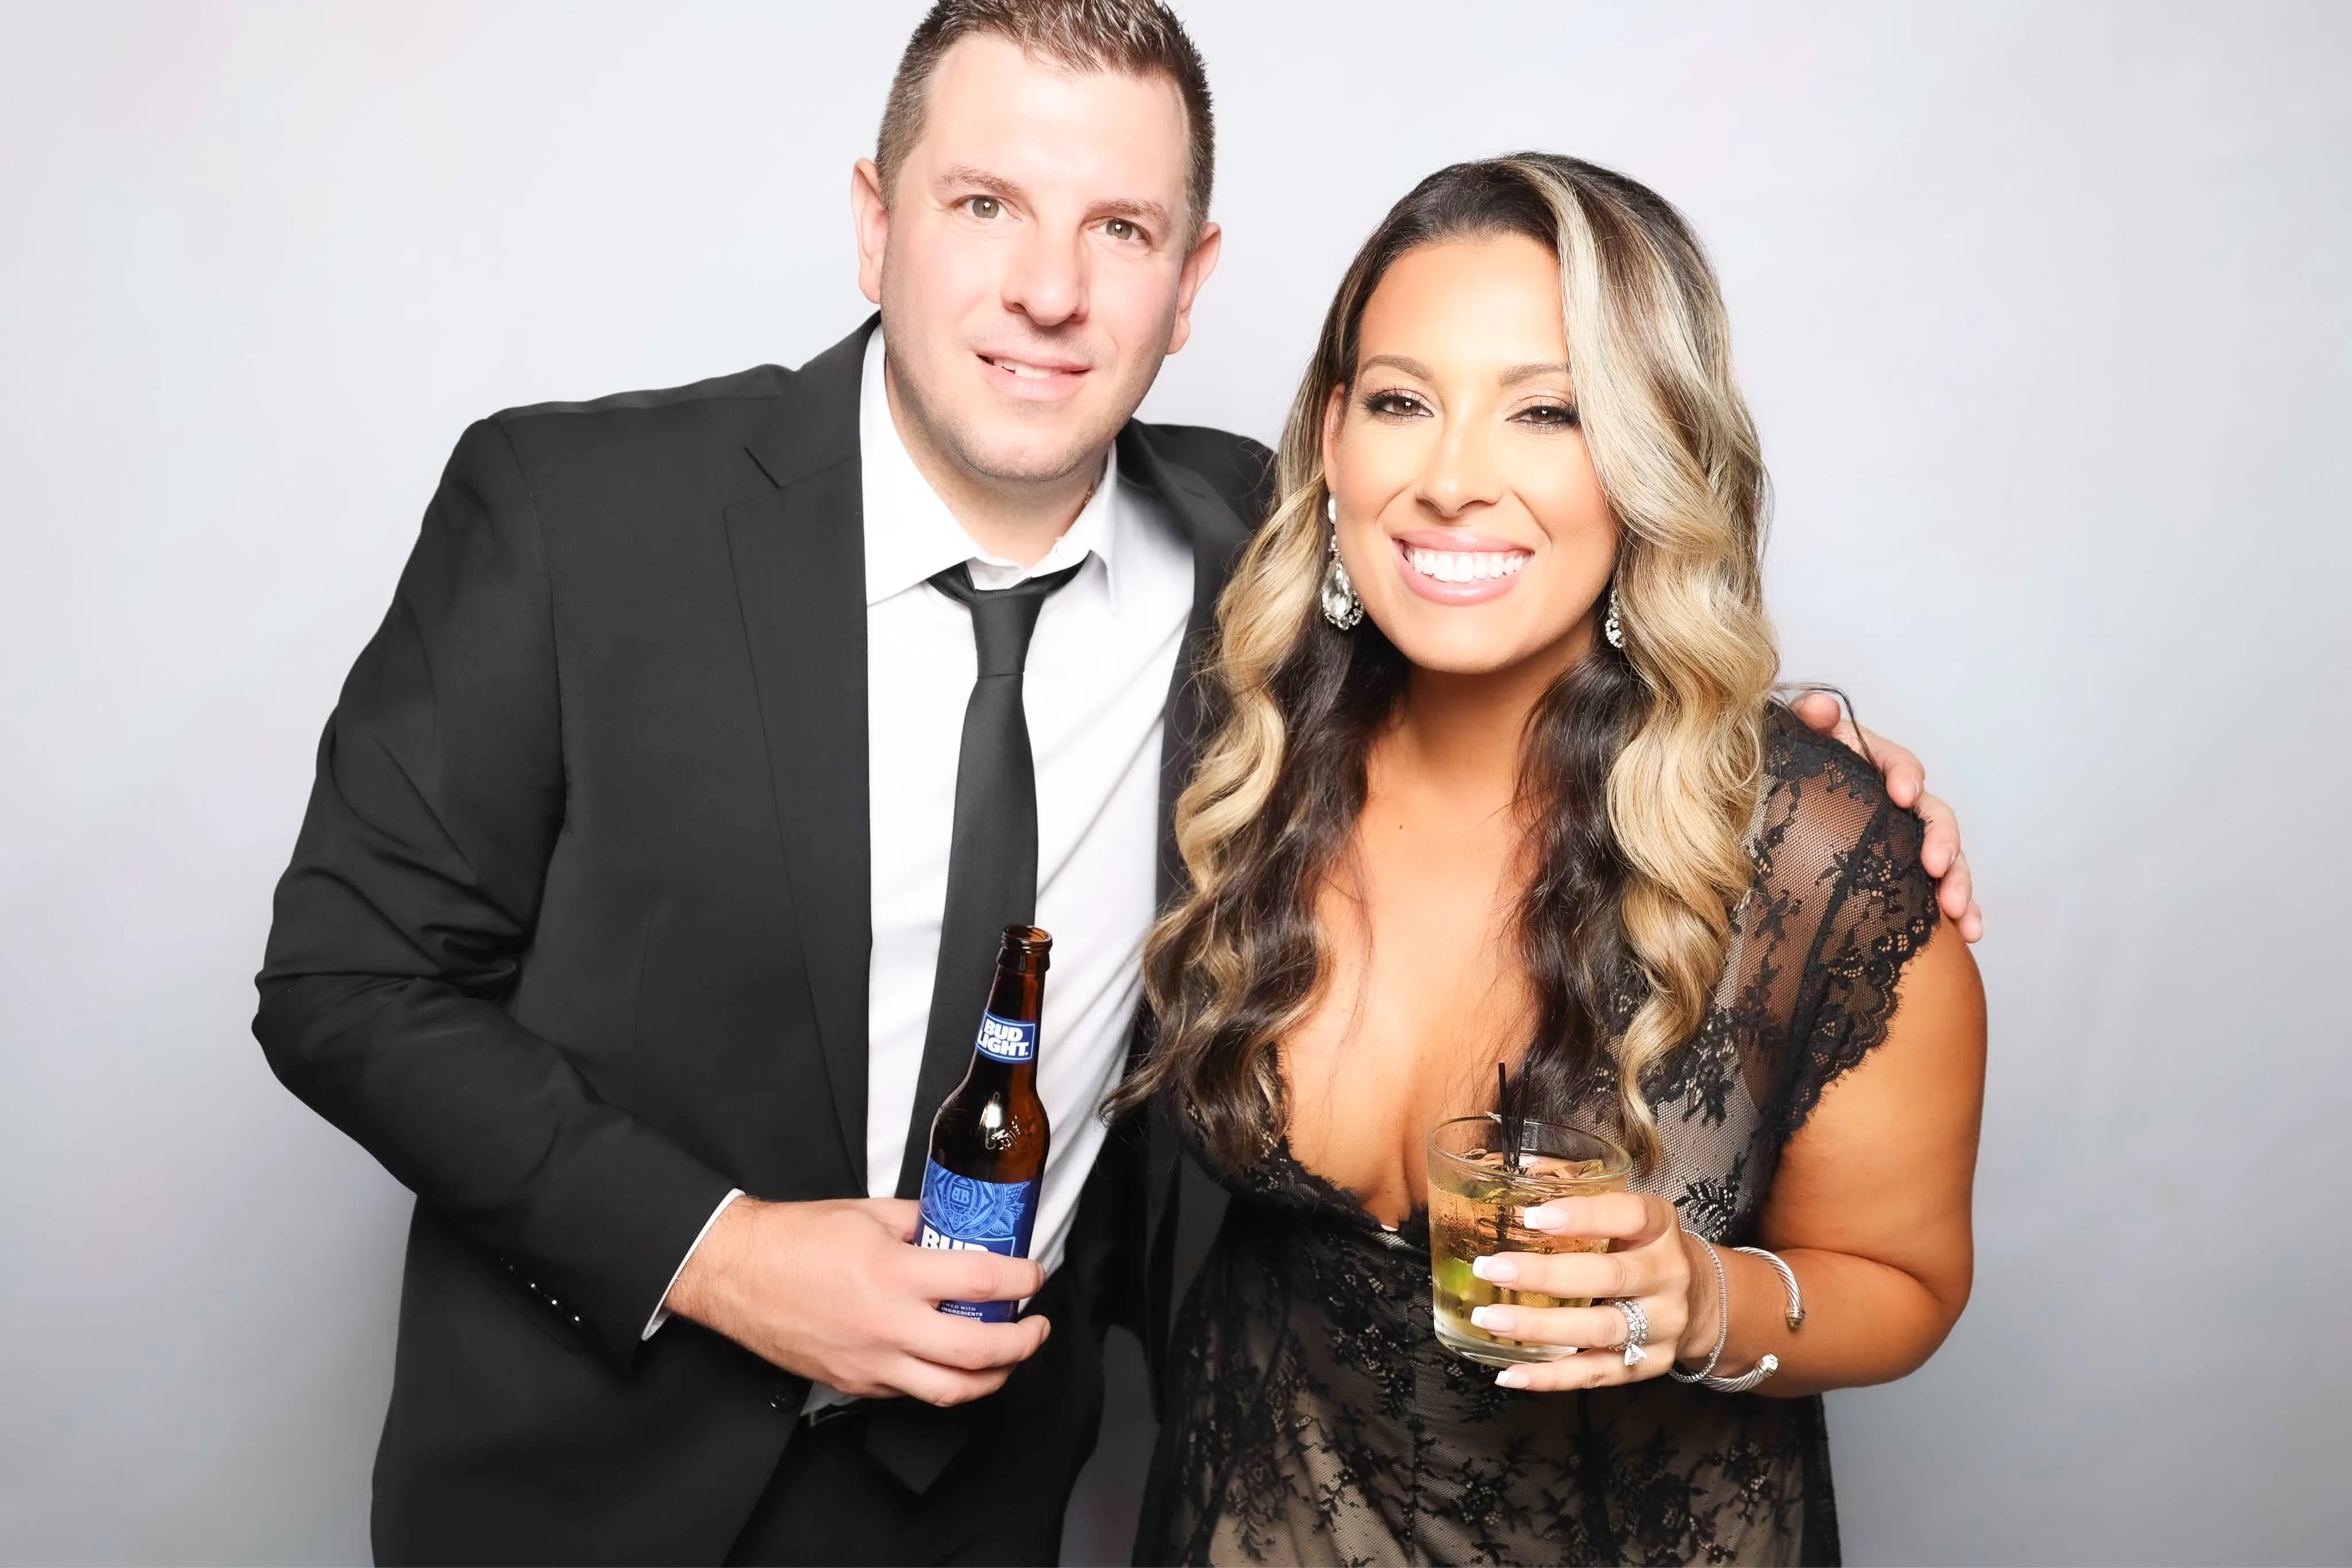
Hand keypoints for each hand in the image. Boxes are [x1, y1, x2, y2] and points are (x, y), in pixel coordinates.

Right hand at [663, 1196, 1049, 1405]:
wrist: (735, 1273)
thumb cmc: (792, 1240)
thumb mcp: (868, 1212)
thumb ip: (920, 1222)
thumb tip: (956, 1228)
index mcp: (893, 1274)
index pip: (982, 1284)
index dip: (1022, 1280)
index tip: (1033, 1275)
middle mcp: (886, 1325)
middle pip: (978, 1353)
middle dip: (1023, 1344)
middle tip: (1036, 1328)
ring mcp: (870, 1363)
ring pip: (950, 1391)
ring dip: (993, 1378)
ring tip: (1008, 1358)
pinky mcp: (854, 1383)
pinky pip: (911, 1392)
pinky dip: (941, 1380)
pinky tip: (950, 1362)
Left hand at [1465, 1193, 1707, 1390]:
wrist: (1699, 1299)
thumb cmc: (1642, 1249)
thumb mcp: (1628, 1219)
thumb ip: (1581, 1202)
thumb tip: (1516, 1178)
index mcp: (1661, 1228)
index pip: (1631, 1215)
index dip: (1584, 1216)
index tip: (1533, 1217)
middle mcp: (1668, 1276)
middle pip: (1609, 1277)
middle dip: (1545, 1275)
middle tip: (1492, 1268)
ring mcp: (1662, 1326)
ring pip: (1600, 1329)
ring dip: (1540, 1326)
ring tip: (1491, 1320)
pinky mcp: (1649, 1365)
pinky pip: (1597, 1374)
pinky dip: (1551, 1376)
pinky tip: (1510, 1372)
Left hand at [1789, 691, 1981, 941]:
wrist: (1775, 816)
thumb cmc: (1786, 779)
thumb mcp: (1792, 747)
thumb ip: (1805, 722)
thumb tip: (1821, 708)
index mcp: (1871, 769)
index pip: (1898, 764)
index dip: (1905, 775)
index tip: (1902, 793)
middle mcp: (1897, 806)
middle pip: (1933, 816)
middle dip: (1942, 840)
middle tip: (1935, 864)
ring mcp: (1907, 844)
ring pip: (1947, 859)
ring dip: (1960, 882)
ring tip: (1958, 910)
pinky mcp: (1909, 879)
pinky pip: (1942, 894)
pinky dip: (1963, 910)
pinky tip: (1971, 932)